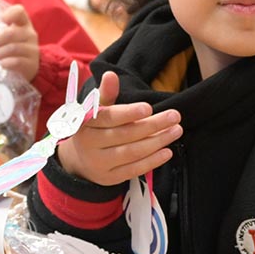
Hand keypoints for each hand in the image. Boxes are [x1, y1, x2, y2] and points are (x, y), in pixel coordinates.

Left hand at [0, 4, 39, 81]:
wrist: (27, 68)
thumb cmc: (11, 49)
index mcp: (23, 24)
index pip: (20, 11)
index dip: (10, 13)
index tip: (2, 19)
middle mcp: (30, 34)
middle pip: (12, 33)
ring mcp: (32, 49)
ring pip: (13, 48)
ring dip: (0, 53)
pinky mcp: (31, 64)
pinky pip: (17, 62)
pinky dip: (6, 63)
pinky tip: (3, 64)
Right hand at [57, 71, 180, 186]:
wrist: (78, 162)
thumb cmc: (93, 130)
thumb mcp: (95, 111)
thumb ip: (106, 94)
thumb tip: (111, 75)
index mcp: (86, 124)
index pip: (108, 118)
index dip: (128, 113)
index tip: (149, 107)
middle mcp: (90, 145)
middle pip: (125, 135)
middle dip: (153, 125)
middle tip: (174, 116)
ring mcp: (100, 163)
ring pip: (132, 152)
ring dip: (157, 142)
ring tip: (176, 131)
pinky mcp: (110, 178)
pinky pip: (134, 170)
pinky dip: (152, 161)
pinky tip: (167, 151)